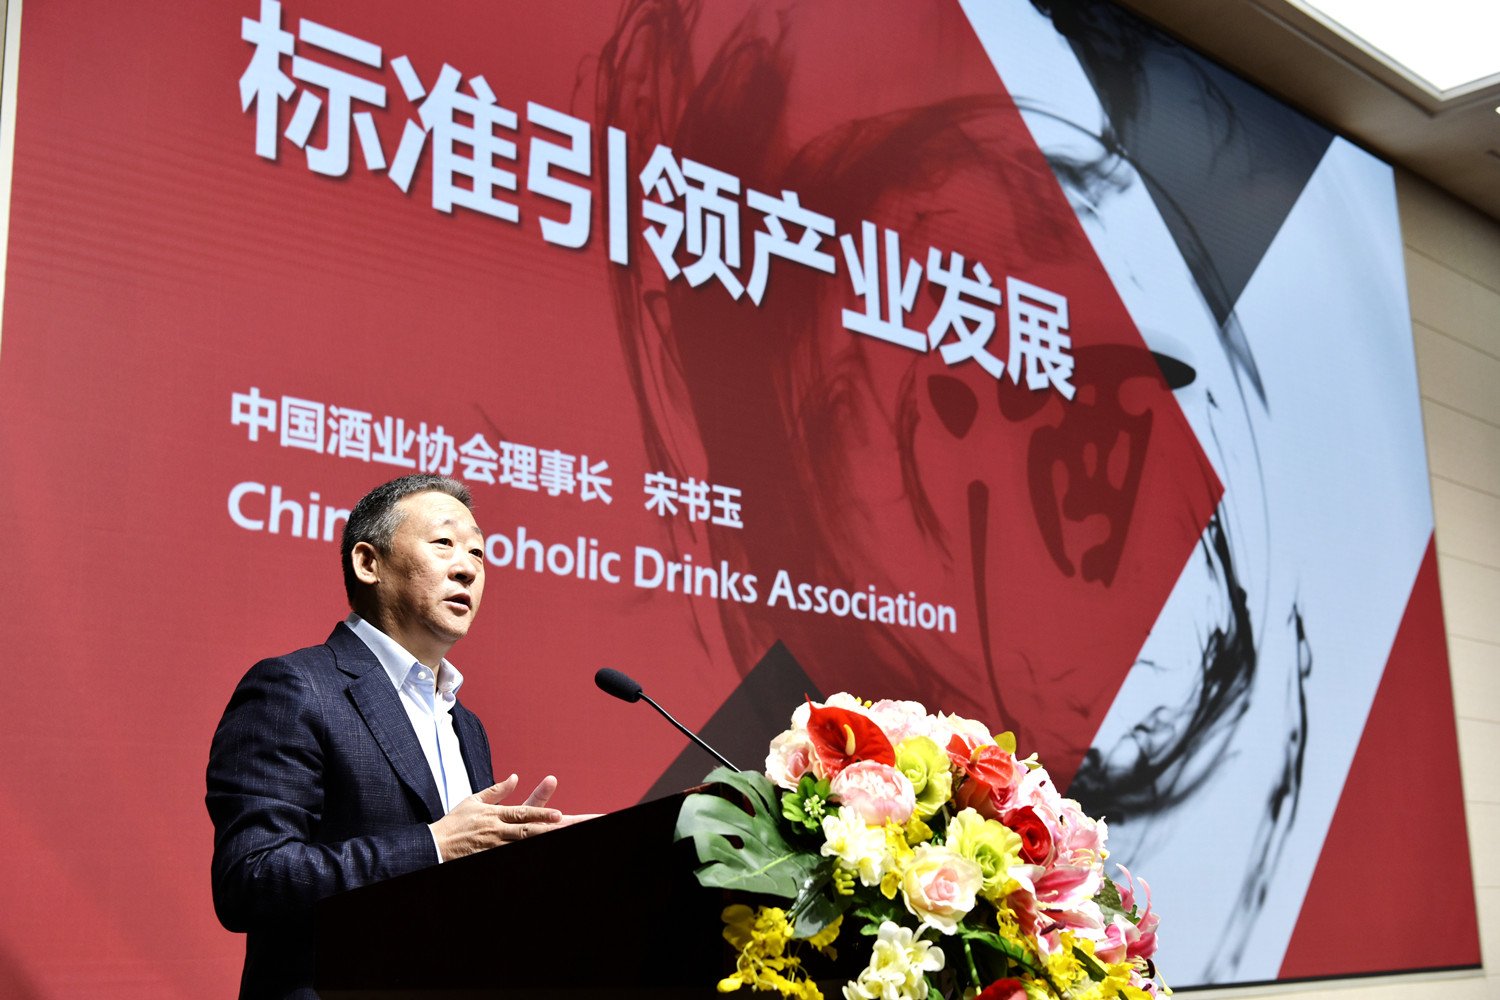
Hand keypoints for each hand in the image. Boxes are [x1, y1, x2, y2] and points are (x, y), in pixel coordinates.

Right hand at [429, 774, 595, 860]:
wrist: (435, 845)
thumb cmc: (455, 822)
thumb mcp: (474, 800)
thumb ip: (497, 790)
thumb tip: (515, 777)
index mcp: (494, 814)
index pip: (522, 813)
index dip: (541, 813)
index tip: (558, 814)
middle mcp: (496, 831)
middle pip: (527, 830)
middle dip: (547, 828)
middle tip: (566, 824)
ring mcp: (493, 846)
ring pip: (521, 844)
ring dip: (539, 840)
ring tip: (558, 834)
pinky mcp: (488, 857)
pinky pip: (509, 855)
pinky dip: (522, 852)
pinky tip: (535, 849)